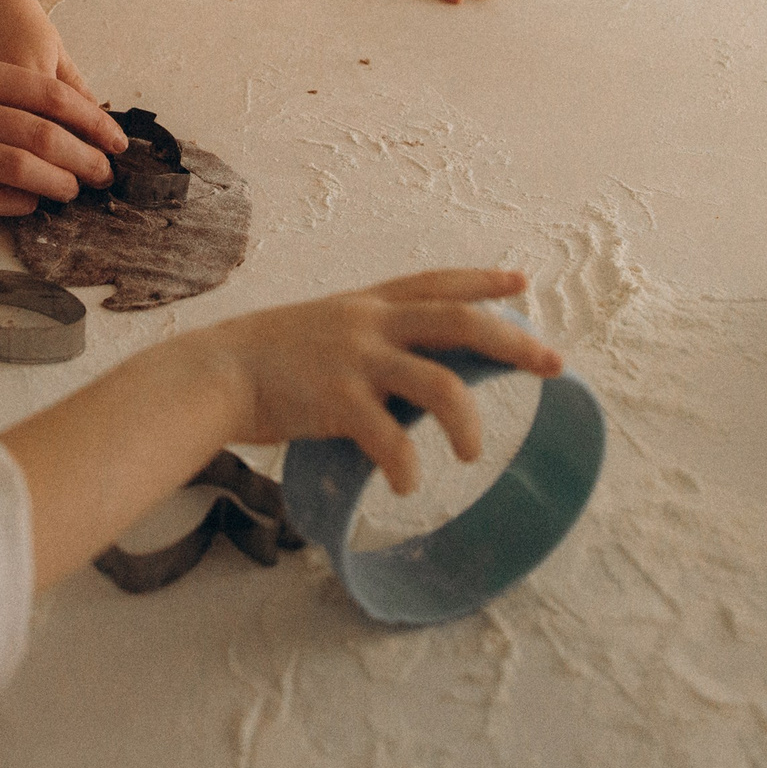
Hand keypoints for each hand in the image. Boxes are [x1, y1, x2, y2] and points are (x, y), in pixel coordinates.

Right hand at [0, 46, 122, 216]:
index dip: (91, 120)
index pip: (48, 94)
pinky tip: (31, 205)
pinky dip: (14, 204)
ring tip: (74, 192)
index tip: (115, 140)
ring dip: (56, 184)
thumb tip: (55, 118)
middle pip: (41, 134)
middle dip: (84, 158)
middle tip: (104, 174)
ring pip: (16, 168)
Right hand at [200, 269, 559, 493]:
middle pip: (460, 322)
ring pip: (441, 384)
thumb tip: (404, 376)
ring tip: (471, 453)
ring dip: (468, 423)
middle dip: (514, 341)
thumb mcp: (319, 329)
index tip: (523, 282)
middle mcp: (369, 323)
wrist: (212, 374)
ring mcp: (356, 360)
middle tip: (554, 363)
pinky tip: (404, 486)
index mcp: (366, 304)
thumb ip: (364, 342)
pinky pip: (391, 440)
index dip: (482, 280)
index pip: (436, 281)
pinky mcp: (339, 401)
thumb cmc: (261, 360)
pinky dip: (406, 468)